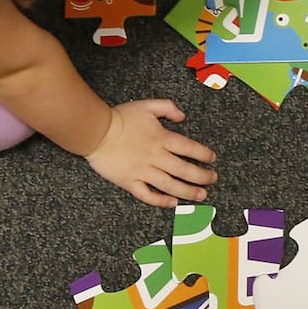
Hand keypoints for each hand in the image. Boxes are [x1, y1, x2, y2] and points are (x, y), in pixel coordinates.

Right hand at [85, 99, 217, 207]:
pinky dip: (161, 201)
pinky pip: (147, 195)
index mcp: (161, 138)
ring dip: (188, 191)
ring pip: (170, 185)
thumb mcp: (146, 105)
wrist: (95, 131)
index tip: (212, 159)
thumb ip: (167, 108)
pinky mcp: (130, 182)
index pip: (189, 148)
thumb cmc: (120, 117)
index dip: (204, 154)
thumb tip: (182, 116)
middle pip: (184, 170)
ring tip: (201, 195)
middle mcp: (155, 156)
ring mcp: (143, 171)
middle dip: (202, 176)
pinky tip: (172, 203)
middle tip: (212, 179)